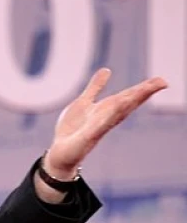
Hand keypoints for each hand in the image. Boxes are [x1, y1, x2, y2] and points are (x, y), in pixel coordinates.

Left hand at [44, 68, 167, 177]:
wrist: (59, 153)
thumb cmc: (72, 129)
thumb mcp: (84, 103)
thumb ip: (95, 87)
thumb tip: (107, 69)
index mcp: (107, 110)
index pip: (128, 97)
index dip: (144, 89)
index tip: (161, 81)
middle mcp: (106, 119)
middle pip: (127, 104)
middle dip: (143, 93)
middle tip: (162, 83)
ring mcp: (98, 129)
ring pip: (117, 114)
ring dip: (130, 102)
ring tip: (144, 91)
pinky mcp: (87, 138)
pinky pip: (98, 127)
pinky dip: (107, 118)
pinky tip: (115, 108)